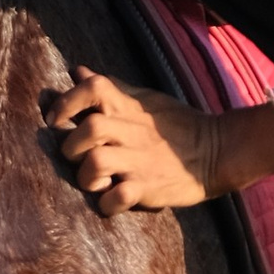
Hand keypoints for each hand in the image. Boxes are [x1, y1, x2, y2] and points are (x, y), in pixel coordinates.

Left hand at [41, 72, 219, 213]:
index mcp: (129, 108)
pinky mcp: (149, 189)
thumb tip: (76, 70)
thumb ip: (109, 88)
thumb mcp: (144, 99)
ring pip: (96, 164)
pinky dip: (107, 203)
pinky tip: (110, 200)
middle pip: (90, 129)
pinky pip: (118, 197)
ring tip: (93, 181)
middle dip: (71, 146)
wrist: (219, 151)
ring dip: (85, 176)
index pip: (94, 88)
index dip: (67, 100)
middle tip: (75, 156)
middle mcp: (132, 132)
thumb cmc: (176, 126)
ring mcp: (140, 161)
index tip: (54, 118)